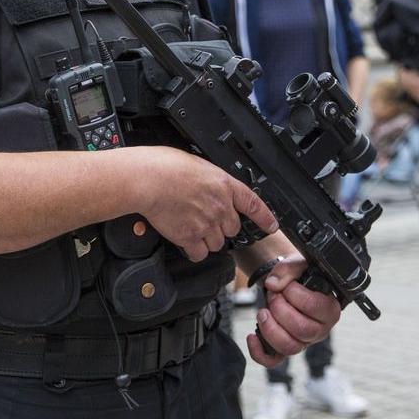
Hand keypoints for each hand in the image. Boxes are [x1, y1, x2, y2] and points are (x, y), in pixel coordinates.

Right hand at [129, 146, 276, 262]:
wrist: (147, 179)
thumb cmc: (163, 166)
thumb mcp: (196, 165)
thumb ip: (209, 181)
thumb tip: (206, 188)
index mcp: (223, 185)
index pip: (253, 204)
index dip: (264, 217)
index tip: (271, 226)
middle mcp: (220, 206)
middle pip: (232, 228)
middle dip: (221, 227)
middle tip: (205, 220)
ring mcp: (206, 223)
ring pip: (217, 243)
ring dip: (207, 239)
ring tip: (191, 227)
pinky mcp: (190, 237)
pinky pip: (200, 253)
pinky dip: (194, 250)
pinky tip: (185, 241)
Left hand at [245, 254, 340, 367]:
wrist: (290, 285)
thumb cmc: (300, 276)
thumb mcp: (298, 265)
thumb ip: (288, 269)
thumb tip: (273, 285)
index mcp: (329, 309)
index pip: (314, 307)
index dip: (295, 294)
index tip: (286, 285)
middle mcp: (320, 330)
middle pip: (302, 330)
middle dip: (281, 309)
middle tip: (273, 296)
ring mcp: (303, 342)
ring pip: (290, 347)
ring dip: (271, 328)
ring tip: (263, 312)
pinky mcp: (285, 349)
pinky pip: (273, 360)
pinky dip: (259, 352)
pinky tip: (251, 336)